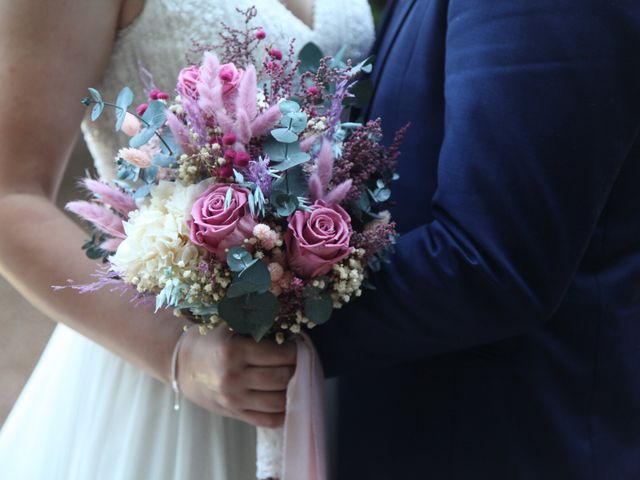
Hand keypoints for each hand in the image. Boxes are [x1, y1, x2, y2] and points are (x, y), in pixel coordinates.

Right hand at [178, 326, 296, 427]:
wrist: (181, 364)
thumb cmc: (209, 339)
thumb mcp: (227, 322)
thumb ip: (254, 316)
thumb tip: (284, 307)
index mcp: (234, 352)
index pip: (279, 354)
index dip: (295, 349)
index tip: (298, 344)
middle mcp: (233, 378)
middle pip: (281, 378)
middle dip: (297, 368)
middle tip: (301, 360)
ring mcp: (234, 400)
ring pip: (277, 401)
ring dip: (293, 389)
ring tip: (296, 377)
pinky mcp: (234, 413)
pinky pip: (267, 420)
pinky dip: (283, 413)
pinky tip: (289, 400)